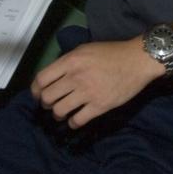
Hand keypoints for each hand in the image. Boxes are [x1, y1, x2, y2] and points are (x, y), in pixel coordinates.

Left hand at [31, 38, 163, 128]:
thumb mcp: (85, 49)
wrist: (137, 61)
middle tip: (51, 104)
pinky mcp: (100, 106)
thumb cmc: (111, 53)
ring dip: (58, 114)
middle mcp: (76, 77)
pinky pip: (78, 120)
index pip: (41, 79)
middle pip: (47, 97)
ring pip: (59, 111)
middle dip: (45, 103)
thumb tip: (54, 76)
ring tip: (62, 113)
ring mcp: (87, 92)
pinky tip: (76, 120)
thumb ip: (68, 62)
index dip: (35, 90)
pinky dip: (73, 123)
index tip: (38, 94)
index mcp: (70, 61)